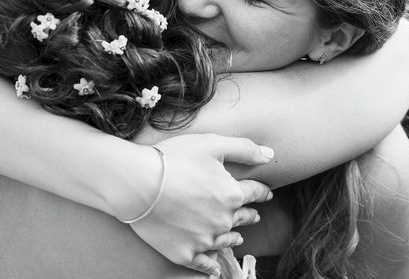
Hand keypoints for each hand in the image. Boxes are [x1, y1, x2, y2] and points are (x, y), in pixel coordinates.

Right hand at [129, 134, 273, 276]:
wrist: (138, 183)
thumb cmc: (173, 159)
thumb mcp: (211, 144)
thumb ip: (244, 149)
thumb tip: (270, 155)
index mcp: (232, 194)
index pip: (255, 193)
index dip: (262, 191)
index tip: (266, 193)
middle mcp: (223, 221)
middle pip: (243, 218)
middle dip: (249, 214)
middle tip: (253, 215)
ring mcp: (204, 240)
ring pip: (227, 241)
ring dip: (234, 238)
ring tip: (237, 237)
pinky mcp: (185, 253)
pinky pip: (205, 264)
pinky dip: (211, 265)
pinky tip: (214, 266)